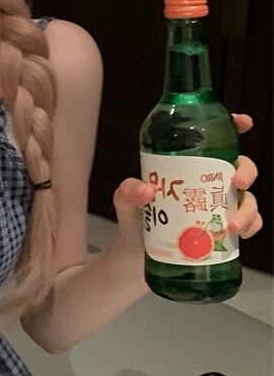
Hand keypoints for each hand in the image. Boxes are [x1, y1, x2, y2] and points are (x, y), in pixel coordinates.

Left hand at [114, 112, 262, 252]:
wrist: (136, 252)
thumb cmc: (135, 218)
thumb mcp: (126, 199)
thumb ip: (129, 190)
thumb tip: (147, 190)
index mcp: (189, 164)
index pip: (214, 139)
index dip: (232, 127)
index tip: (243, 123)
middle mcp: (209, 180)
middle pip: (240, 166)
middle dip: (246, 171)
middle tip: (236, 182)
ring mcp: (219, 204)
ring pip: (247, 198)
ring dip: (248, 209)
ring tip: (232, 225)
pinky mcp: (224, 228)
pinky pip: (248, 224)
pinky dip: (249, 227)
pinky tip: (238, 233)